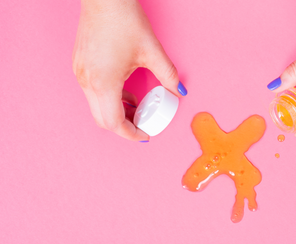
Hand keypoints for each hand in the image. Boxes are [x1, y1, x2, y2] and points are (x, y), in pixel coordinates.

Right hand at [72, 0, 186, 141]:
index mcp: (104, 82)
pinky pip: (92, 93)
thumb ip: (168, 76)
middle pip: (103, 120)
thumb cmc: (125, 21)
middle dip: (124, 126)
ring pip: (96, 107)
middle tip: (143, 122)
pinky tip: (124, 90)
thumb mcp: (152, 51)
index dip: (131, 134)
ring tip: (136, 105)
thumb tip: (180, 92)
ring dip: (116, 111)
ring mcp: (80, 74)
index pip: (114, 123)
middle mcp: (88, 81)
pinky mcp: (79, 66)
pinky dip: (108, 98)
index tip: (145, 135)